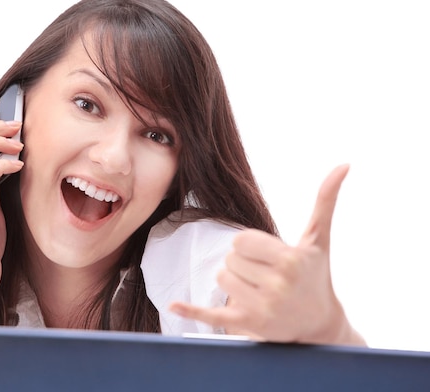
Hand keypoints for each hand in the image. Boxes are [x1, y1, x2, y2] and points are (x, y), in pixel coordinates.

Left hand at [170, 164, 364, 344]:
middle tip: (265, 276)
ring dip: (233, 281)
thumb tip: (344, 164)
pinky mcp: (247, 325)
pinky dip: (192, 311)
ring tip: (257, 290)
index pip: (240, 240)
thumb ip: (326, 201)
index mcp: (290, 260)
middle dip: (243, 263)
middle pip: (230, 258)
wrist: (320, 326)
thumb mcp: (319, 240)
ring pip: (221, 278)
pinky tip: (174, 305)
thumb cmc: (316, 275)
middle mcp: (277, 285)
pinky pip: (212, 314)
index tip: (266, 256)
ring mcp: (261, 307)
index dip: (249, 245)